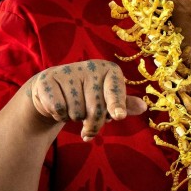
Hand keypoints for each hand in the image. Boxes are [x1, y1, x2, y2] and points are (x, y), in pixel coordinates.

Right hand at [26, 59, 146, 139]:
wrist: (53, 90)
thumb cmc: (87, 95)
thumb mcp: (107, 98)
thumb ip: (124, 104)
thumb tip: (143, 107)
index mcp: (109, 70)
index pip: (114, 90)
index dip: (117, 104)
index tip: (119, 116)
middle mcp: (90, 66)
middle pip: (96, 108)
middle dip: (93, 124)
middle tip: (89, 124)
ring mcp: (68, 71)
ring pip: (76, 112)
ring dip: (74, 118)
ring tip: (72, 106)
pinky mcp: (47, 80)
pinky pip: (58, 110)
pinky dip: (59, 115)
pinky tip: (59, 106)